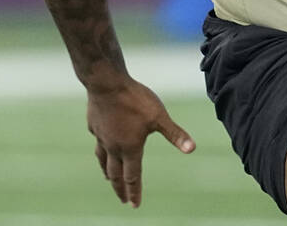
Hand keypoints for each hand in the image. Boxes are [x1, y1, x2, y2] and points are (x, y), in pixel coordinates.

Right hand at [87, 79, 194, 207]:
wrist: (106, 82)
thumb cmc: (135, 99)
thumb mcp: (159, 116)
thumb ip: (175, 134)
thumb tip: (192, 149)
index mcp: (130, 148)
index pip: (132, 177)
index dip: (134, 192)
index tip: (134, 205)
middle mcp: (113, 146)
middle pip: (115, 174)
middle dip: (120, 189)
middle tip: (123, 200)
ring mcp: (101, 136)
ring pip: (102, 160)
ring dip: (107, 172)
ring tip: (108, 178)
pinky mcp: (94, 125)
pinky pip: (97, 142)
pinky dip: (100, 149)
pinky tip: (102, 145)